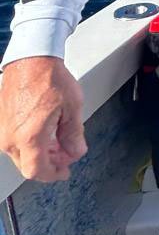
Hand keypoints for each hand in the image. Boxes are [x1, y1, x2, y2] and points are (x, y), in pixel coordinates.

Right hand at [0, 57, 86, 181]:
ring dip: (41, 153)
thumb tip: (75, 152)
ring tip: (59, 141)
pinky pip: (14, 141)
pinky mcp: (1, 122)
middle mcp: (10, 137)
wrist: (31, 60)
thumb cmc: (49, 78)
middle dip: (50, 163)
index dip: (53, 174)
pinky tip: (45, 133)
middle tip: (66, 154)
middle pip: (28, 165)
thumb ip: (74, 136)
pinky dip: (31, 142)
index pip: (37, 172)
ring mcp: (3, 129)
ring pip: (21, 154)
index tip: (64, 171)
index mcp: (28, 137)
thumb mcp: (72, 109)